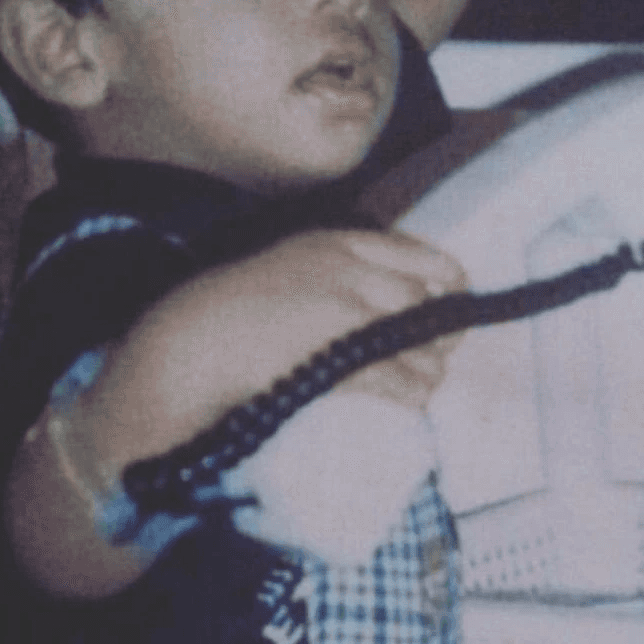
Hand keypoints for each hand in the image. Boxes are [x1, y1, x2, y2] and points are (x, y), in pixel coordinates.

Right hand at [73, 229, 468, 476]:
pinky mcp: (343, 356)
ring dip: (427, 371)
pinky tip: (406, 400)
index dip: (450, 288)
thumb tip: (406, 301)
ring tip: (416, 384)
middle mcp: (353, 270)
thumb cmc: (237, 312)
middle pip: (431, 305)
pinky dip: (411, 394)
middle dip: (439, 337)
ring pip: (424, 347)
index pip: (427, 258)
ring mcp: (348, 311)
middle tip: (429, 358)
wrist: (191, 346)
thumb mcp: (296, 269)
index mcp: (341, 243)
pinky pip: (402, 381)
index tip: (452, 309)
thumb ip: (347, 275)